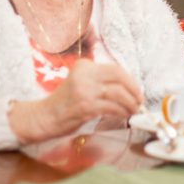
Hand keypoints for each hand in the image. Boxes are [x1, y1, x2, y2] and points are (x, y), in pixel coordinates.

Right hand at [9, 59, 143, 144]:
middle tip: (139, 100)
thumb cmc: (66, 103)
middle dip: (134, 90)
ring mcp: (84, 90)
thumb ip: (100, 81)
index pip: (115, 69)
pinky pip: (111, 107)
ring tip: (133, 110)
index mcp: (85, 66)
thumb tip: (128, 87)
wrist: (43, 117)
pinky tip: (124, 115)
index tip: (136, 90)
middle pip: (119, 77)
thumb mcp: (81, 83)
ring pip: (118, 93)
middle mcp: (85, 74)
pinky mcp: (85, 106)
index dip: (130, 80)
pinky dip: (121, 112)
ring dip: (130, 103)